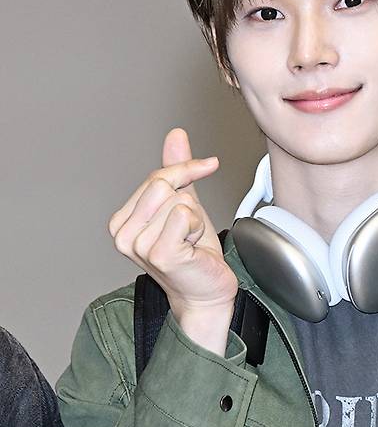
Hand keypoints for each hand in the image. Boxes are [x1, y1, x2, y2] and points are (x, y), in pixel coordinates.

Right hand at [108, 128, 238, 332]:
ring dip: (195, 220)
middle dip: (188, 201)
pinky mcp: (159, 253)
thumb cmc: (193, 253)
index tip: (207, 165)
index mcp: (121, 220)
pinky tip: (192, 248)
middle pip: (164, 184)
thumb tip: (175, 136)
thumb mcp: (185, 203)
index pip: (156, 176)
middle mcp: (123, 233)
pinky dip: (198, 228)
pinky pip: (185, 215)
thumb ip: (176, 171)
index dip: (185, 170)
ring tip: (189, 241)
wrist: (206, 290)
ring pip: (178, 200)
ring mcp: (138, 245)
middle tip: (189, 229)